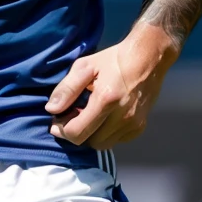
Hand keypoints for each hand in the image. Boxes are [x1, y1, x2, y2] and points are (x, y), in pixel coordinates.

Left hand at [45, 25, 177, 148]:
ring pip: (104, 144)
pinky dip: (108, 134)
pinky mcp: (140, 126)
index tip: (57, 121)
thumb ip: (66, 89)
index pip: (77, 132)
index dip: (62, 130)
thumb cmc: (114, 59)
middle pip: (89, 142)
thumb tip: (52, 109)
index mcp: (105, 99)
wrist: (149, 57)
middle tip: (74, 117)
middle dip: (77, 133)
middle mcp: (121, 116)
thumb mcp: (85, 66)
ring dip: (93, 135)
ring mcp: (133, 123)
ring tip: (90, 117)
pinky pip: (117, 140)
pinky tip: (106, 119)